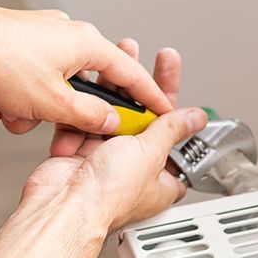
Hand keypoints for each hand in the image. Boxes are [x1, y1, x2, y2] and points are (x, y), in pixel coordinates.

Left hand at [0, 7, 174, 136]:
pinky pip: (21, 87)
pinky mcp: (12, 50)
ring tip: (4, 109)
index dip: (147, 97)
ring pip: (46, 94)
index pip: (128, 73)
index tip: (159, 111)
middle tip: (47, 123)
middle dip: (57, 114)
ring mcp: (37, 42)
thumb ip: (89, 117)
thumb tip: (109, 122)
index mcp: (84, 43)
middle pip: (80, 89)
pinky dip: (5, 100)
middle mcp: (64, 37)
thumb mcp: (53, 103)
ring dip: (25, 112)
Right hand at [21, 42, 205, 231]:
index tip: (166, 74)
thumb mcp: (151, 153)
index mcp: (160, 176)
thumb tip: (194, 118)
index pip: (174, 133)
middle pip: (140, 117)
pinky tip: (85, 84)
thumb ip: (171, 130)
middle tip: (136, 52)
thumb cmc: (108, 195)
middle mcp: (133, 168)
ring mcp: (104, 159)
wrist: (63, 205)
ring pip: (109, 114)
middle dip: (136, 85)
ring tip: (109, 59)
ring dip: (108, 88)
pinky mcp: (77, 152)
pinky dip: (82, 106)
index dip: (171, 102)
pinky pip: (82, 121)